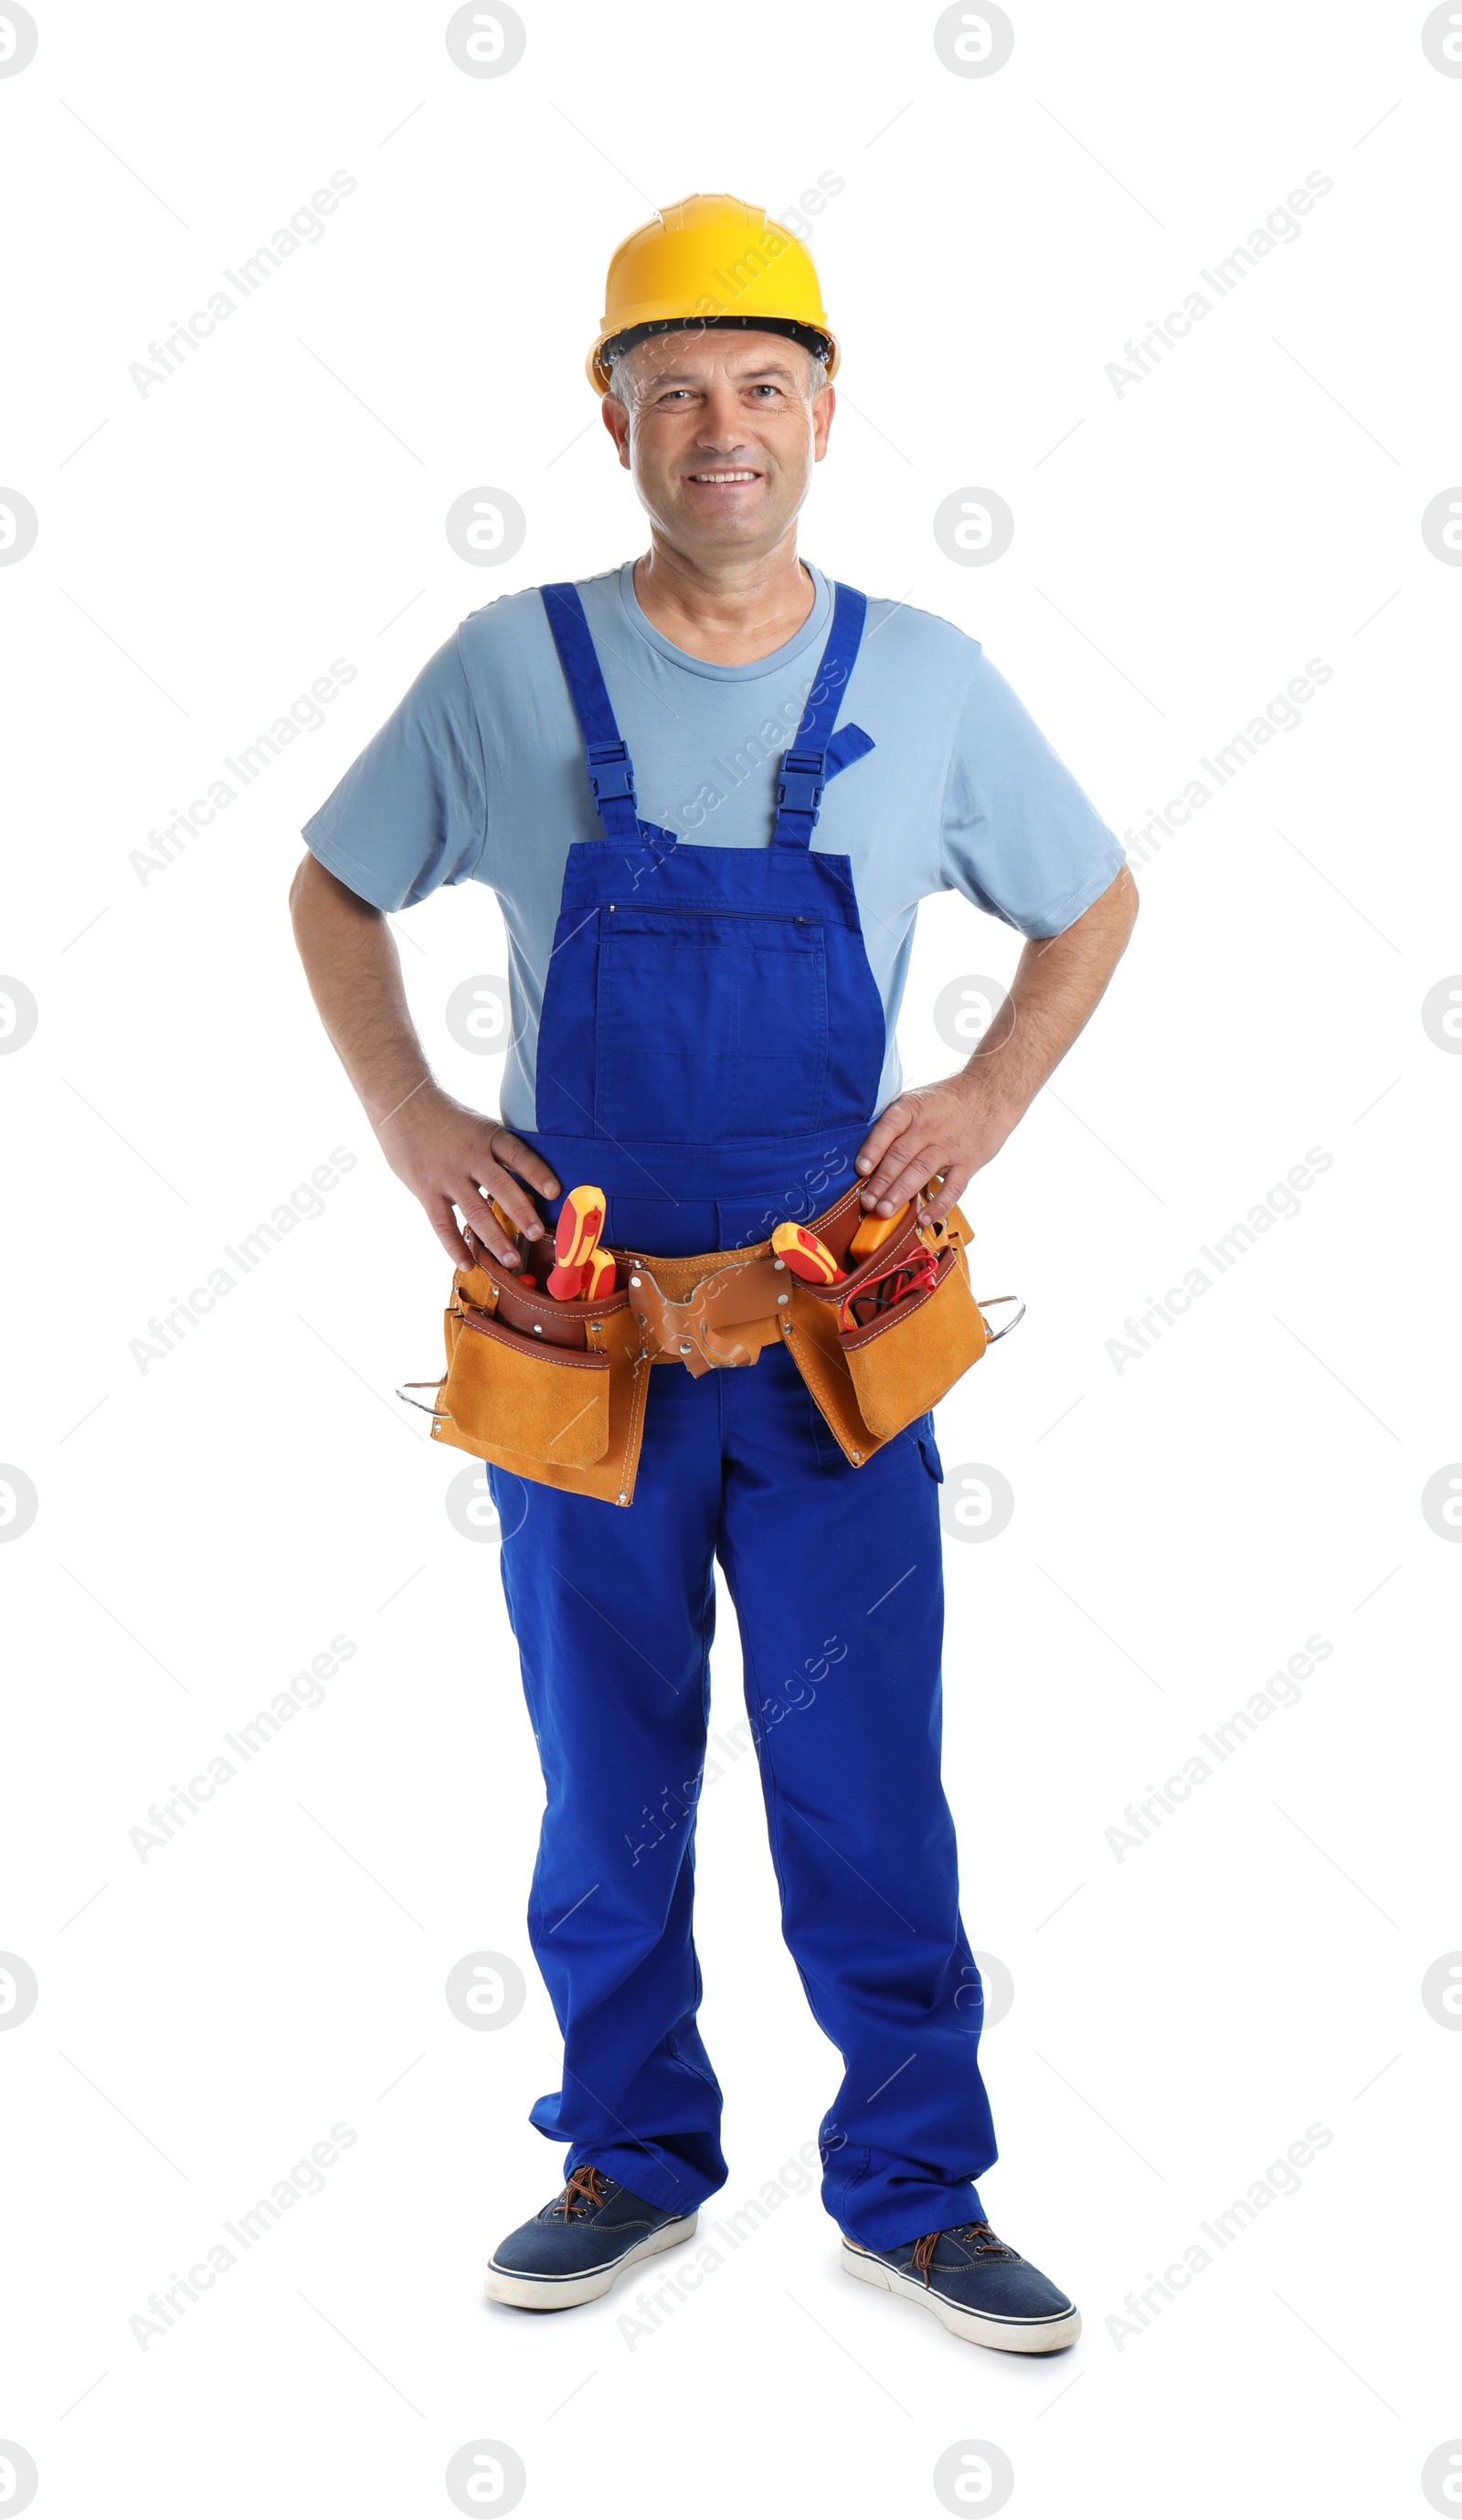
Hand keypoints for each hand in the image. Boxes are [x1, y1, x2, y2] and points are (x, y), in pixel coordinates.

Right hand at [374, 1082, 560, 1268]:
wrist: (401, 1104)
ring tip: (511, 1260)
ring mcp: (447, 1175)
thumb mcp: (477, 1125)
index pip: (517, 1154)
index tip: (554, 1192)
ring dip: (495, 1237)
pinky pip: (443, 1224)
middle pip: (501, 1186)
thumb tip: (527, 1178)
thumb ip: (497, 1150)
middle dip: (521, 1212)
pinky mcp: (426, 1191)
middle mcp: (469, 1156)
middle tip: (537, 1234)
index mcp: (487, 1136)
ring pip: (475, 1211)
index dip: (537, 1172)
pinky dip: (455, 1246)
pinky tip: (468, 1264)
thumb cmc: (446, 1118)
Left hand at [854, 1075, 1016, 1224]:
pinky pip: (952, 1187)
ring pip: (921, 1171)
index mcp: (913, 1107)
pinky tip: (924, 1219)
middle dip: (881, 1181)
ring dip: (900, 1193)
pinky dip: (938, 1205)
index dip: (873, 1149)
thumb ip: (898, 1124)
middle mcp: (929, 1126)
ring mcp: (949, 1145)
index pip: (889, 1127)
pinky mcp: (968, 1162)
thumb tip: (869, 1157)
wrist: (991, 1093)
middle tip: (867, 1203)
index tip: (861, 1169)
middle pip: (901, 1154)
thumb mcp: (919, 1099)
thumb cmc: (947, 1101)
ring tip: (884, 1211)